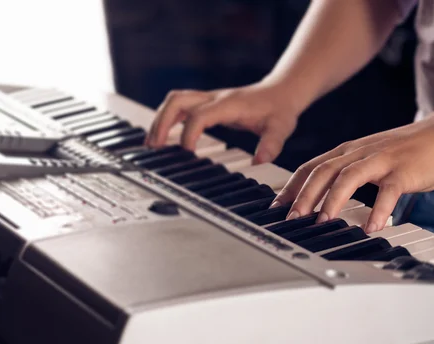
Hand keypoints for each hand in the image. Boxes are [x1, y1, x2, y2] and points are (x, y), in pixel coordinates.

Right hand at [145, 82, 300, 163]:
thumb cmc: (280, 109)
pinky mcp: (207, 104)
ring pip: (174, 102)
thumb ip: (271, 144)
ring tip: (152, 144)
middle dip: (161, 123)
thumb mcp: (281, 127)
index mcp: (229, 104)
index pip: (199, 115)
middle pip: (177, 101)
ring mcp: (209, 99)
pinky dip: (167, 120)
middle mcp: (214, 98)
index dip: (189, 134)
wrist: (281, 91)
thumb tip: (260, 161)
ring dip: (160, 120)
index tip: (188, 154)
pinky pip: (180, 107)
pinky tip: (164, 138)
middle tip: (154, 147)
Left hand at [272, 120, 433, 232]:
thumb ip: (344, 175)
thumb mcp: (365, 159)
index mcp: (346, 152)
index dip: (292, 186)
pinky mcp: (403, 171)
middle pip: (324, 171)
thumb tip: (319, 201)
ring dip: (333, 200)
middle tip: (293, 218)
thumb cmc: (401, 153)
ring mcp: (381, 160)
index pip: (311, 167)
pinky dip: (378, 210)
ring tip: (324, 222)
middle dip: (304, 195)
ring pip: (349, 177)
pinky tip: (371, 227)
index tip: (277, 207)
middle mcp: (359, 153)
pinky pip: (388, 192)